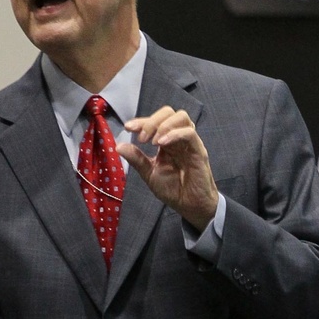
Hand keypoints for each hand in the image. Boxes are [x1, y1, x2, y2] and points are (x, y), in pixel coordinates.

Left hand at [119, 107, 219, 231]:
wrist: (190, 206)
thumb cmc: (173, 190)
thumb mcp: (150, 174)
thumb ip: (137, 159)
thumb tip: (119, 146)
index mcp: (167, 142)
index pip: (155, 122)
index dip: (141, 121)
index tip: (128, 128)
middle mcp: (178, 138)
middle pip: (168, 112)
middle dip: (151, 121)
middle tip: (142, 138)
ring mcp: (189, 143)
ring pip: (181, 117)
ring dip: (163, 125)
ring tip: (153, 142)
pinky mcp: (199, 150)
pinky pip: (189, 133)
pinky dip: (174, 134)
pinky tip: (162, 144)